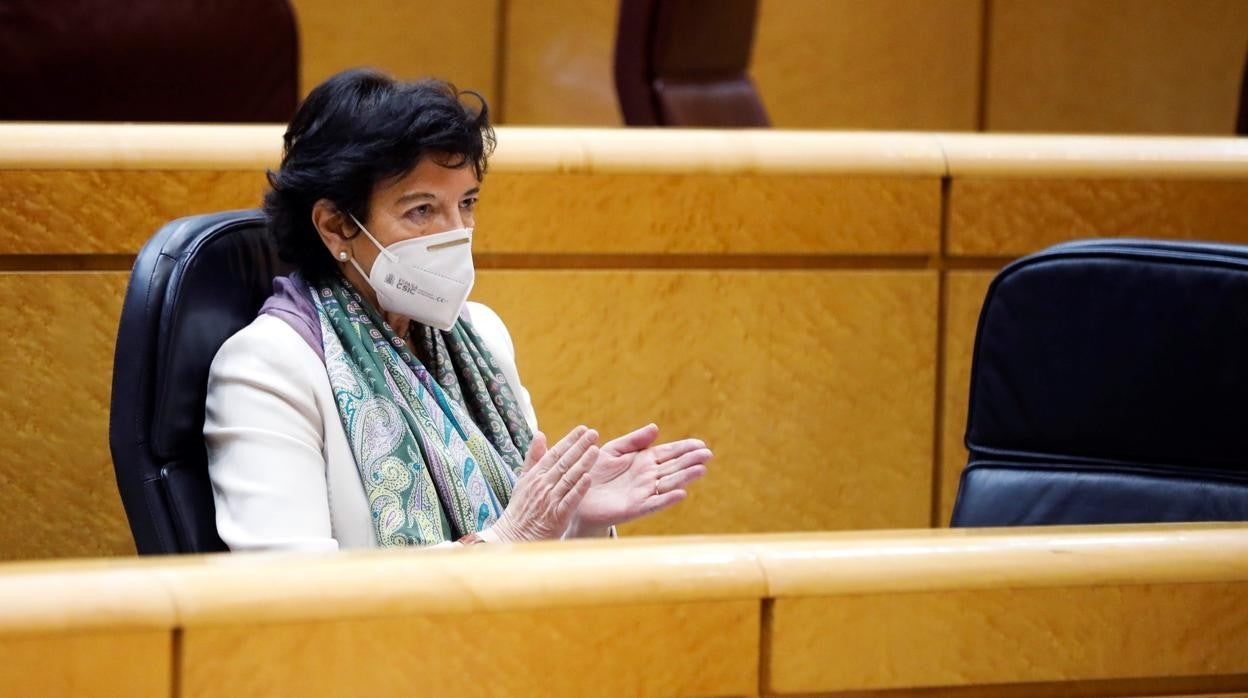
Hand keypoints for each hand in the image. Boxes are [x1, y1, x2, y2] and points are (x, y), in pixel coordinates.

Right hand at [487, 426, 597, 542]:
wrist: (515, 536)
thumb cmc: (521, 508)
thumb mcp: (523, 479)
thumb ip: (533, 457)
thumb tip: (540, 433)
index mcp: (535, 475)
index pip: (555, 453)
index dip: (569, 440)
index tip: (582, 429)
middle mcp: (543, 485)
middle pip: (564, 462)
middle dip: (579, 446)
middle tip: (594, 433)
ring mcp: (550, 500)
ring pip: (568, 478)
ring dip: (582, 463)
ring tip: (596, 450)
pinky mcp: (557, 516)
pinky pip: (569, 500)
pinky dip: (578, 489)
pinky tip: (589, 478)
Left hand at [570, 424, 711, 533]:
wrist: (577, 494)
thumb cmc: (595, 471)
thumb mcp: (614, 450)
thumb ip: (634, 440)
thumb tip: (656, 427)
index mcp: (644, 460)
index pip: (669, 452)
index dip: (685, 448)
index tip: (700, 444)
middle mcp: (648, 476)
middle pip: (674, 467)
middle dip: (691, 460)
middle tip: (708, 454)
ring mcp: (644, 492)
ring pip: (669, 483)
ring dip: (685, 477)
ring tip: (701, 469)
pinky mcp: (635, 508)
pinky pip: (654, 503)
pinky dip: (667, 499)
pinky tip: (681, 494)